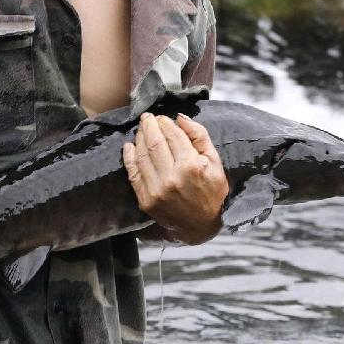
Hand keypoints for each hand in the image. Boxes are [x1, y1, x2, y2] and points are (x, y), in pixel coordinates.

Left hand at [123, 113, 228, 244]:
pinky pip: (133, 173)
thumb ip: (199, 136)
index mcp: (191, 166)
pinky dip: (129, 157)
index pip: (172, 135)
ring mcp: (156, 190)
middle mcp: (171, 177)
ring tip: (141, 129)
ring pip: (142, 155)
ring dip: (139, 138)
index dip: (165, 123)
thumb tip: (180, 118)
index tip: (162, 118)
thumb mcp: (215, 162)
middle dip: (149, 125)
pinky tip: (129, 146)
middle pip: (154, 142)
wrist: (202, 226)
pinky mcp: (146, 200)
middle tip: (147, 117)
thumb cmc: (212, 191)